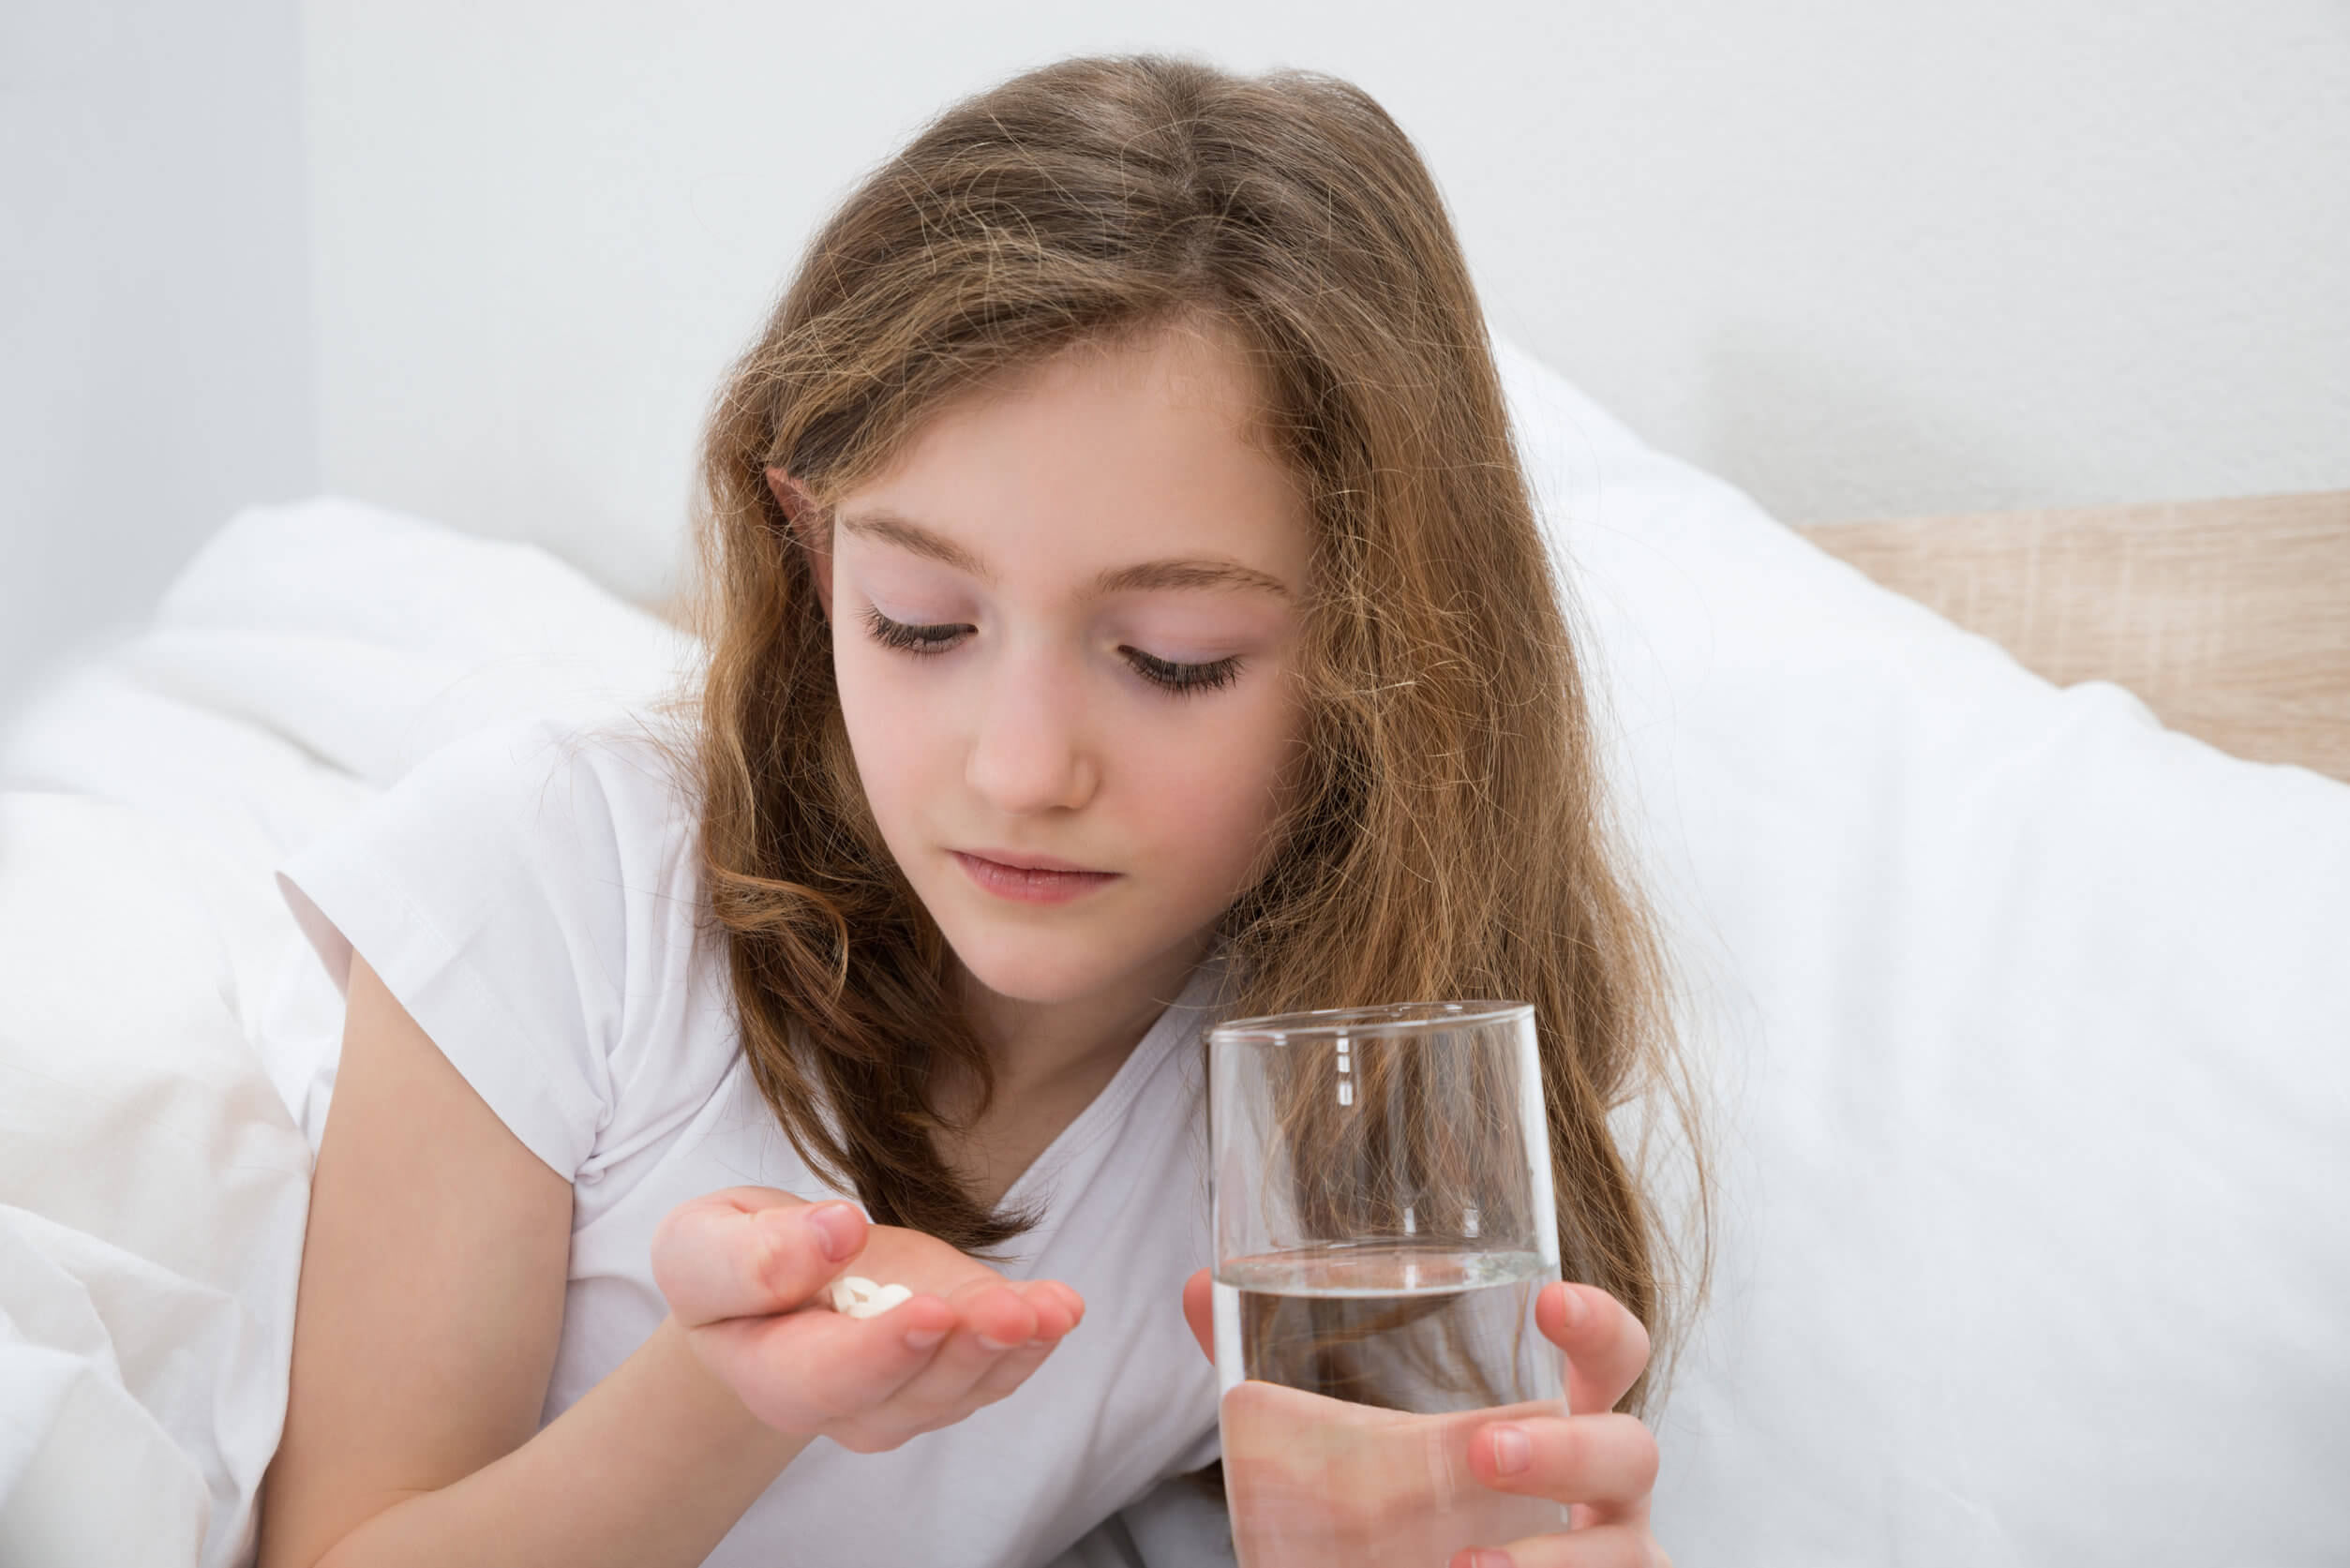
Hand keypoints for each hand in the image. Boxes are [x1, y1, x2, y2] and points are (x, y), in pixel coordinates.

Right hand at [655, 1186, 1083, 1452]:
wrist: (767, 1273)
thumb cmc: (726, 1259)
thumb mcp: (702, 1242)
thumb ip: (751, 1254)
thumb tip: (836, 1233)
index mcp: (773, 1374)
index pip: (830, 1379)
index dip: (883, 1352)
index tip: (931, 1312)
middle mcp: (848, 1400)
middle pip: (912, 1394)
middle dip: (966, 1353)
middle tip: (1008, 1313)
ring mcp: (909, 1384)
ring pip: (966, 1385)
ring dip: (1015, 1348)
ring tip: (1051, 1310)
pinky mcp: (954, 1349)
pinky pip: (999, 1360)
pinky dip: (1037, 1334)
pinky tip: (1062, 1306)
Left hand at [1180, 1269, 1667, 1566]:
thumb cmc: (1419, 1521)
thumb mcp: (1356, 1457)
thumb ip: (1281, 1382)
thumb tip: (1198, 1287)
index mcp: (1558, 1420)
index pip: (1611, 1353)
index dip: (1596, 1322)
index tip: (1548, 1298)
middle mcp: (1601, 1492)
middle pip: (1633, 1451)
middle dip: (1568, 1450)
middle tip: (1483, 1450)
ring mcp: (1612, 1563)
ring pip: (1630, 1556)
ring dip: (1553, 1563)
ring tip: (1465, 1567)